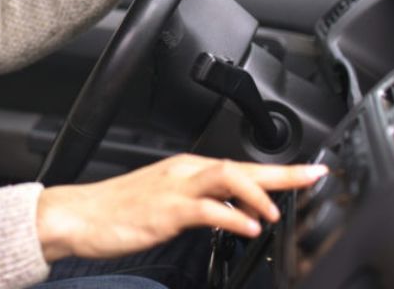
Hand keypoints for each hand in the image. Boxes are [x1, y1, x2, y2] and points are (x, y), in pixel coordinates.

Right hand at [35, 154, 326, 262]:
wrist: (77, 215)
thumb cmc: (116, 212)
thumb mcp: (168, 206)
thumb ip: (203, 207)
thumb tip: (237, 216)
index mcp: (186, 170)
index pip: (241, 166)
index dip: (279, 171)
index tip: (309, 173)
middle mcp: (184, 172)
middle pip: (242, 166)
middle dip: (282, 174)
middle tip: (315, 176)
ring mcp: (174, 189)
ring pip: (226, 178)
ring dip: (258, 193)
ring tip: (278, 212)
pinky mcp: (164, 210)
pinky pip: (205, 210)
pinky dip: (231, 217)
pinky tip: (247, 228)